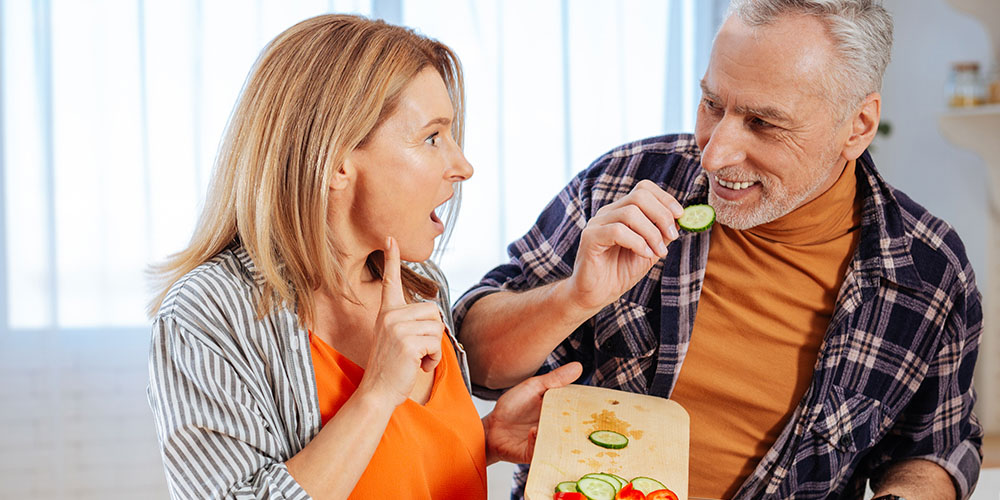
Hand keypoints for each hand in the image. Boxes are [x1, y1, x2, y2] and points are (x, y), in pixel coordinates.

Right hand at [357, 236, 444, 406]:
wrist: (377, 392)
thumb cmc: (391, 368)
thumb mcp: (397, 339)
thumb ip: (410, 324)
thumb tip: (435, 317)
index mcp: (386, 313)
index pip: (390, 281)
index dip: (392, 259)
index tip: (391, 238)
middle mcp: (390, 316)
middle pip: (433, 311)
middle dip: (434, 334)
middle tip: (419, 351)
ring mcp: (397, 328)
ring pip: (437, 328)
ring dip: (434, 349)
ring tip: (417, 359)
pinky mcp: (407, 342)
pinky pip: (436, 343)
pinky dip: (433, 359)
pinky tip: (419, 366)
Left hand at [482, 362, 583, 464]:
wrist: (491, 427)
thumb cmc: (512, 407)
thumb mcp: (533, 387)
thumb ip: (554, 379)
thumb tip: (578, 367)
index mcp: (558, 410)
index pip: (578, 409)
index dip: (589, 406)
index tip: (600, 403)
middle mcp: (556, 427)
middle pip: (574, 428)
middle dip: (581, 424)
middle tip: (586, 418)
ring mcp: (546, 441)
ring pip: (561, 442)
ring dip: (561, 434)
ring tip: (558, 424)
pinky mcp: (534, 453)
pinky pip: (541, 449)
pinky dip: (537, 439)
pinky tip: (533, 430)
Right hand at [564, 180, 682, 311]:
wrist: (597, 294)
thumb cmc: (620, 272)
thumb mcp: (649, 251)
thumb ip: (662, 234)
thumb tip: (680, 219)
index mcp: (621, 211)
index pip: (644, 189)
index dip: (665, 198)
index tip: (680, 216)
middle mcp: (608, 212)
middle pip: (639, 196)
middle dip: (661, 215)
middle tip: (673, 236)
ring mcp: (597, 223)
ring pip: (630, 213)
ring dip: (651, 233)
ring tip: (659, 252)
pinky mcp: (590, 238)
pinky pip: (616, 231)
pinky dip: (636, 242)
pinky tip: (643, 254)